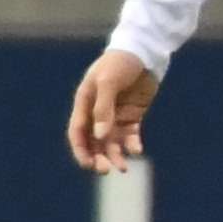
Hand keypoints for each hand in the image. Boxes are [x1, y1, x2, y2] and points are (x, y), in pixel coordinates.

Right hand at [67, 49, 157, 173]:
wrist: (144, 51)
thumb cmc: (120, 63)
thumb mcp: (108, 82)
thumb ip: (104, 109)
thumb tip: (101, 136)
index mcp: (84, 103)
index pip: (78, 132)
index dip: (81, 149)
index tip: (88, 164)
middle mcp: (98, 112)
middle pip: (94, 141)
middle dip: (98, 157)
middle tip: (105, 170)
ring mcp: (116, 114)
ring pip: (112, 141)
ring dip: (115, 155)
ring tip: (123, 168)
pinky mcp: (133, 114)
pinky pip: (130, 134)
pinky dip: (132, 144)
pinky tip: (136, 150)